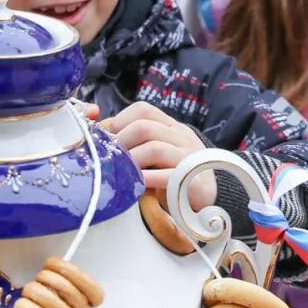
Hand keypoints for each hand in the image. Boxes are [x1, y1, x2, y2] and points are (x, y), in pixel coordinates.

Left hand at [97, 102, 217, 209]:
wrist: (208, 198)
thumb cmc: (174, 174)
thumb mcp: (155, 152)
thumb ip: (134, 141)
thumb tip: (99, 129)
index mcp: (170, 126)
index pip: (143, 110)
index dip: (120, 121)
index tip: (108, 139)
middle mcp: (181, 136)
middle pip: (145, 127)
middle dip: (121, 142)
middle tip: (110, 159)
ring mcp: (189, 156)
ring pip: (154, 148)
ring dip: (131, 161)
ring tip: (121, 173)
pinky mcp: (193, 179)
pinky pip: (166, 175)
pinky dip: (146, 179)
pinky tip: (136, 185)